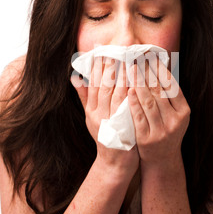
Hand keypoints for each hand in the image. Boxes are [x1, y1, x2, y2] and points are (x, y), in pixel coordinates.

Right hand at [71, 57, 138, 175]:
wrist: (114, 164)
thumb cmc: (106, 137)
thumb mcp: (91, 117)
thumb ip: (85, 97)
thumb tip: (75, 77)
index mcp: (92, 109)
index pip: (93, 83)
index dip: (97, 66)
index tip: (101, 50)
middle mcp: (98, 114)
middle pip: (103, 85)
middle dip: (109, 66)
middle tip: (116, 49)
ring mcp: (110, 121)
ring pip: (115, 93)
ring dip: (122, 75)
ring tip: (128, 59)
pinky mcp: (122, 127)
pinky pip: (127, 106)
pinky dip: (131, 92)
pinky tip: (137, 81)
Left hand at [127, 55, 189, 169]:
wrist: (162, 159)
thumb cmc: (166, 129)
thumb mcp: (174, 113)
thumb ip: (168, 93)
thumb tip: (159, 65)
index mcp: (184, 112)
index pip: (171, 86)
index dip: (160, 69)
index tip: (150, 56)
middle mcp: (175, 121)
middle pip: (159, 91)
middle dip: (147, 72)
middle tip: (137, 58)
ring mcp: (161, 131)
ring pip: (149, 102)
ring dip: (139, 83)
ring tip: (131, 69)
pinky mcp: (146, 139)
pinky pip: (138, 116)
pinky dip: (133, 102)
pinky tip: (128, 90)